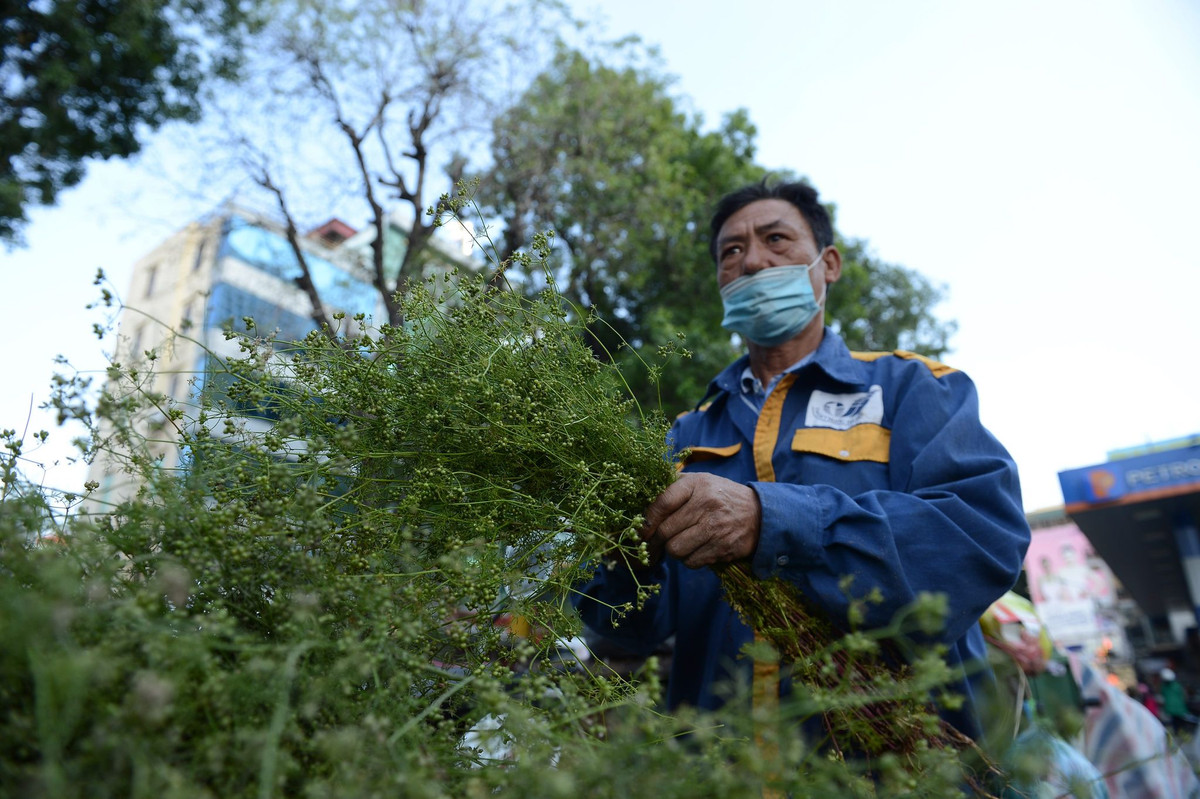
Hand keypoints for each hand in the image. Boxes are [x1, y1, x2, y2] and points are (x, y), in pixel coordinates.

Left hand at [640, 473, 761, 568]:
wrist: (759, 514)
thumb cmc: (720, 497)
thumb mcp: (700, 482)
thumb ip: (673, 486)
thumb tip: (643, 503)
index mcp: (698, 485)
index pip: (663, 502)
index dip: (647, 519)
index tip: (642, 529)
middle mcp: (707, 505)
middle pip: (665, 531)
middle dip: (655, 540)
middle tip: (653, 543)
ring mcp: (716, 528)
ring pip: (676, 550)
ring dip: (673, 550)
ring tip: (679, 542)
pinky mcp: (722, 548)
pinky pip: (691, 562)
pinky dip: (688, 559)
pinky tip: (695, 549)